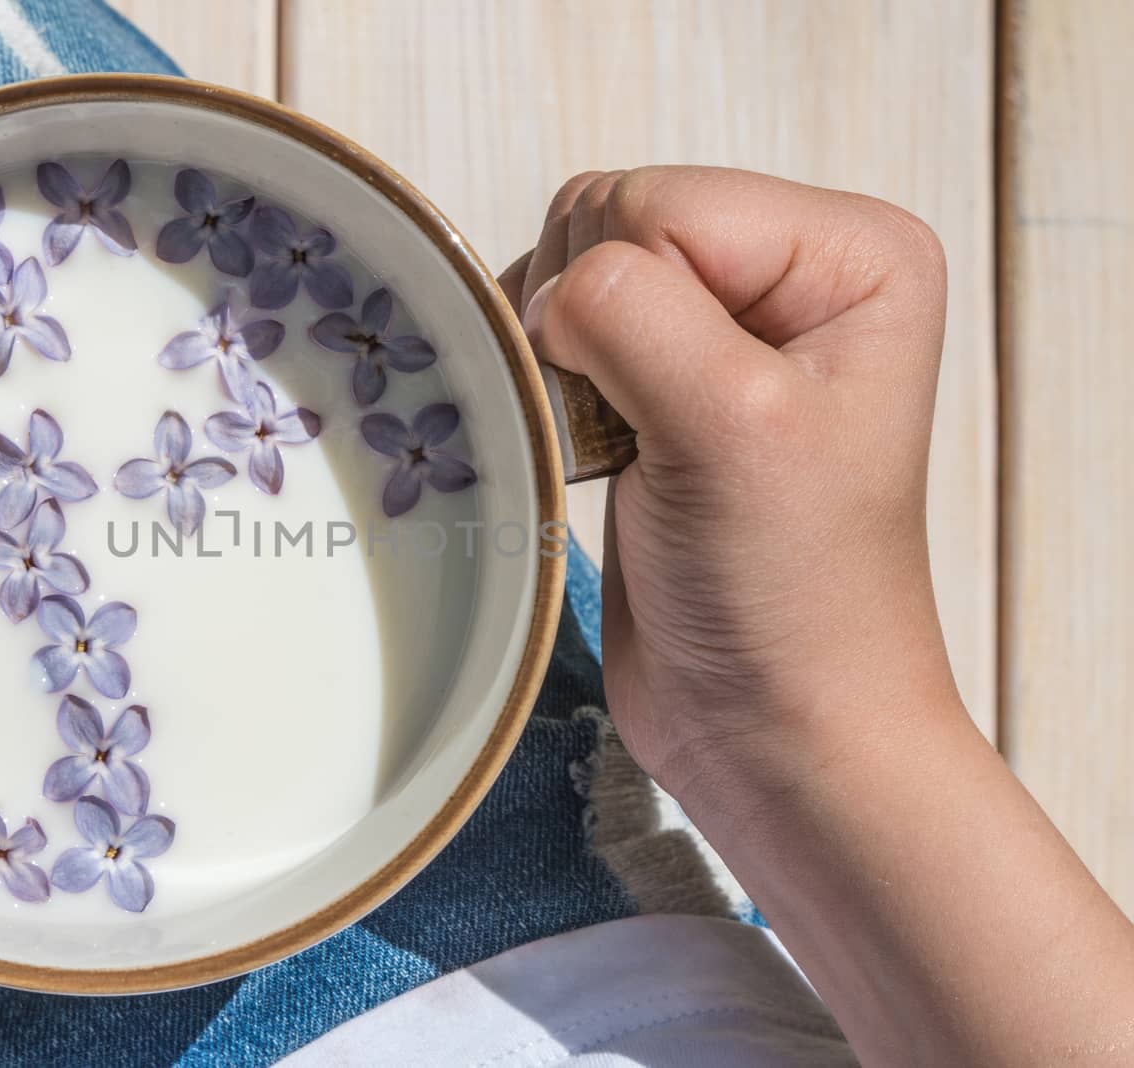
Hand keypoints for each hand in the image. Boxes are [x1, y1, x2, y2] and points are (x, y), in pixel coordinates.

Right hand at [501, 167, 1133, 1065]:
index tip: (657, 415)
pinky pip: (558, 337)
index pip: (659, 204)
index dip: (623, 302)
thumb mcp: (730, 427)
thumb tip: (547, 290)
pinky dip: (544, 390)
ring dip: (558, 364)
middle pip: (609, 225)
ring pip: (569, 278)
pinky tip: (588, 455)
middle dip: (588, 330)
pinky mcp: (660, 388)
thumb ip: (632, 313)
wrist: (771, 725)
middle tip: (634, 434)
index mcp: (847, 254)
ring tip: (616, 451)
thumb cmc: (786, 591)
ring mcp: (721, 331)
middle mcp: (789, 275)